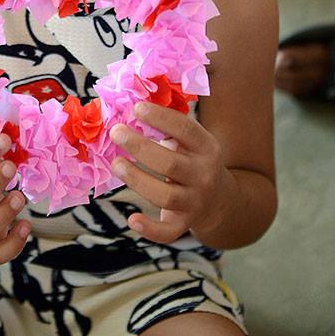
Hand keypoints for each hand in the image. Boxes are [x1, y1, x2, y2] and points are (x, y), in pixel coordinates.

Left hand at [110, 102, 227, 243]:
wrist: (220, 199)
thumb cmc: (193, 158)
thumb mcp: (191, 140)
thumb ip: (166, 125)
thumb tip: (127, 103)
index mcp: (206, 147)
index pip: (185, 130)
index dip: (161, 118)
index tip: (136, 108)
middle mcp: (203, 175)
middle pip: (171, 163)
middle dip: (141, 147)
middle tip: (116, 132)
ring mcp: (195, 201)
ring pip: (166, 196)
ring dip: (138, 180)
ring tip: (116, 164)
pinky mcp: (184, 223)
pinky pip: (168, 232)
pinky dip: (150, 230)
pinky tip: (132, 219)